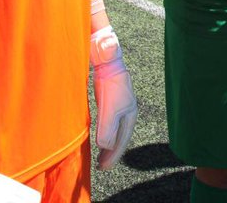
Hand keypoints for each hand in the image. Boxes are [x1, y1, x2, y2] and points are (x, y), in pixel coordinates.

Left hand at [91, 26, 136, 169]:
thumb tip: (104, 147)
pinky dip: (103, 133)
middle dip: (111, 153)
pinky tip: (97, 135)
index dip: (114, 155)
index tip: (104, 167)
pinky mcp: (109, 100)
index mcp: (130, 115)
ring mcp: (118, 106)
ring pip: (114, 130)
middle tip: (102, 166)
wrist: (107, 60)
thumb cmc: (111, 84)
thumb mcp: (109, 109)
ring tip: (100, 156)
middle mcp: (126, 112)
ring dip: (107, 144)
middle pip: (120, 137)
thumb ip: (107, 129)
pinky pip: (107, 123)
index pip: (122, 140)